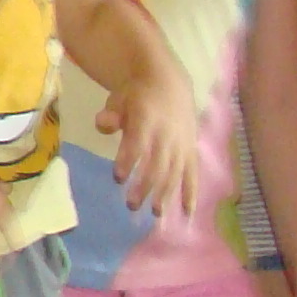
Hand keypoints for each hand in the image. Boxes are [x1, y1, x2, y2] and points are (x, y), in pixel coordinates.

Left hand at [99, 74, 201, 217]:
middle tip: (131, 205)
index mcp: (147, 119)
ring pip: (174, 172)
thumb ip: (110, 114)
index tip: (117, 178)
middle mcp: (167, 134)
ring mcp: (182, 144)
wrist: (169, 83)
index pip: (137, 143)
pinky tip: (187, 212)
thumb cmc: (137, 96)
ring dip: (165, 194)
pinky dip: (191, 193)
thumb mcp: (119, 98)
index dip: (128, 161)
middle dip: (145, 186)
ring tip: (155, 213)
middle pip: (156, 164)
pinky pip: (193, 174)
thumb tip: (103, 124)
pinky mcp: (191, 151)